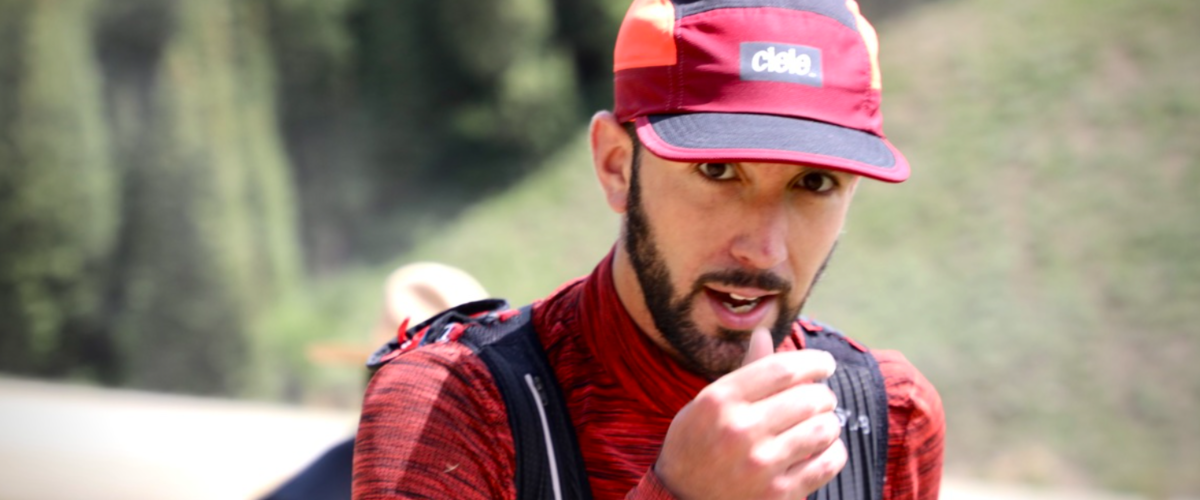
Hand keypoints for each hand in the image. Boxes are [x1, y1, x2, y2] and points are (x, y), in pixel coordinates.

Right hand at [654, 327, 846, 499]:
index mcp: (720, 400)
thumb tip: (764, 332)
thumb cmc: (696, 444)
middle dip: (823, 395)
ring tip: (820, 424)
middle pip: (809, 398)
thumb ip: (744, 371)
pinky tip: (822, 449)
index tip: (825, 365)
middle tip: (820, 399)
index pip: (783, 369)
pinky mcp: (778, 494)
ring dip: (829, 423)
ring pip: (823, 429)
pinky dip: (833, 452)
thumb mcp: (707, 403)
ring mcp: (761, 465)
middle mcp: (740, 430)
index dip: (814, 362)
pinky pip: (827, 463)